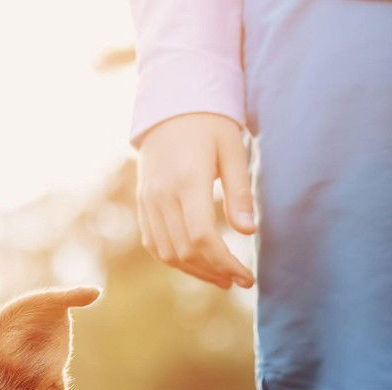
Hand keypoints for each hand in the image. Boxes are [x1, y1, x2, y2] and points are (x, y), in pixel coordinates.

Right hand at [136, 113, 255, 288]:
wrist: (170, 106)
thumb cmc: (209, 124)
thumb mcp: (233, 150)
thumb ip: (240, 192)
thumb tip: (248, 232)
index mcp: (187, 180)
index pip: (202, 237)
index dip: (225, 262)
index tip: (247, 276)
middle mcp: (162, 195)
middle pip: (184, 251)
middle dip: (214, 271)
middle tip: (240, 280)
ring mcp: (148, 202)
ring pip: (167, 253)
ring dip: (195, 271)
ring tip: (221, 278)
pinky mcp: (143, 205)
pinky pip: (154, 243)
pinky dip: (175, 260)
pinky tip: (197, 263)